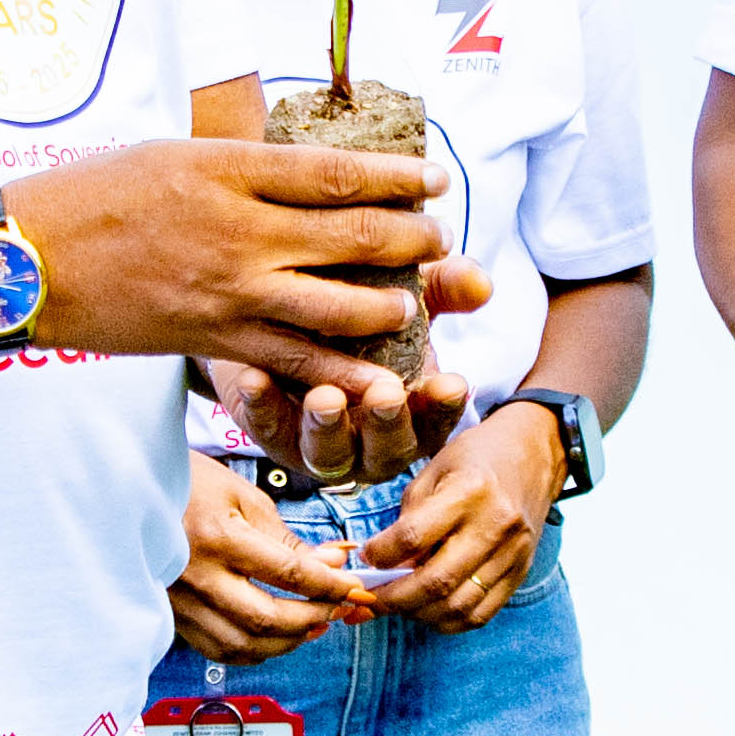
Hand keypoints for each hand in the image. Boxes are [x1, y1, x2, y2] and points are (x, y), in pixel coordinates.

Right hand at [20, 141, 465, 421]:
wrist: (24, 259)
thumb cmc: (89, 195)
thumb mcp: (171, 154)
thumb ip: (239, 167)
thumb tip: (302, 172)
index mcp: (229, 169)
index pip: (338, 172)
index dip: (400, 177)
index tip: (437, 178)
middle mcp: (241, 230)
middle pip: (358, 234)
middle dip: (413, 240)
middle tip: (438, 238)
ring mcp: (230, 291)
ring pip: (343, 304)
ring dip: (392, 304)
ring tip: (411, 301)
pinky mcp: (214, 340)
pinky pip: (297, 361)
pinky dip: (345, 371)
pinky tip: (379, 373)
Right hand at [171, 455, 373, 664]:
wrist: (127, 493)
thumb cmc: (186, 484)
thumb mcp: (242, 497)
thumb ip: (288, 538)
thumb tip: (334, 563)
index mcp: (218, 538)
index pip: (288, 574)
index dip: (330, 586)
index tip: (353, 587)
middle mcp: (197, 576)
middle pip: (266, 618)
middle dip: (314, 618)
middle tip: (338, 607)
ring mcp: (181, 602)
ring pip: (243, 644)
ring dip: (287, 642)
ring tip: (313, 625)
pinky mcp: (173, 616)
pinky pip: (219, 650)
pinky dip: (254, 651)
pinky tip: (274, 637)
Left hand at [246, 272, 490, 490]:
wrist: (282, 316)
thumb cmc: (360, 312)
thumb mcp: (404, 295)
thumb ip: (443, 288)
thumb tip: (479, 282)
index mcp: (412, 412)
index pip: (437, 418)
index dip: (445, 404)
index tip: (452, 381)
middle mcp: (371, 440)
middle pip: (387, 449)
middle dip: (387, 422)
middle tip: (385, 393)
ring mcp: (321, 444)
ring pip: (328, 452)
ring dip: (327, 425)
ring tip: (323, 395)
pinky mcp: (272, 434)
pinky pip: (267, 428)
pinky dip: (262, 405)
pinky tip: (254, 375)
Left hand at [361, 401, 567, 632]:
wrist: (534, 455)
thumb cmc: (476, 459)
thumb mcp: (434, 471)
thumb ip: (409, 518)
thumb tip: (383, 565)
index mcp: (469, 490)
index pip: (414, 537)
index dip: (381, 555)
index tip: (365, 558)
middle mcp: (495, 525)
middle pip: (436, 582)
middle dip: (393, 599)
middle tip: (369, 598)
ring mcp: (512, 554)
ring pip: (458, 606)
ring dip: (418, 614)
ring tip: (397, 604)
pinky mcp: (520, 573)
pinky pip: (480, 614)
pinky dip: (447, 620)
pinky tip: (427, 609)